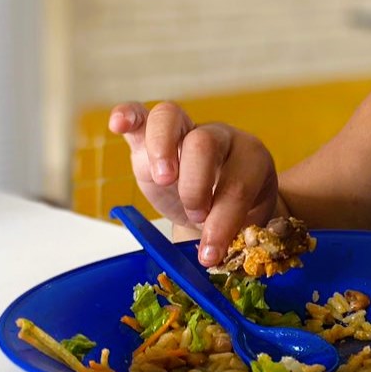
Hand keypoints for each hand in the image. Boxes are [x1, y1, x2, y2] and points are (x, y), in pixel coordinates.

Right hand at [108, 101, 280, 265]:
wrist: (223, 198)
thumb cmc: (237, 211)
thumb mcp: (245, 225)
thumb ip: (232, 235)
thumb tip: (211, 255)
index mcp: (251, 158)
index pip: (238, 184)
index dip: (223, 221)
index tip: (211, 253)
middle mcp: (220, 138)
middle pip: (205, 143)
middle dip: (195, 186)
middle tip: (194, 214)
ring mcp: (185, 131)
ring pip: (171, 118)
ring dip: (162, 149)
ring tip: (163, 179)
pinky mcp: (152, 137)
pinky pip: (140, 116)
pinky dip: (128, 115)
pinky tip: (119, 125)